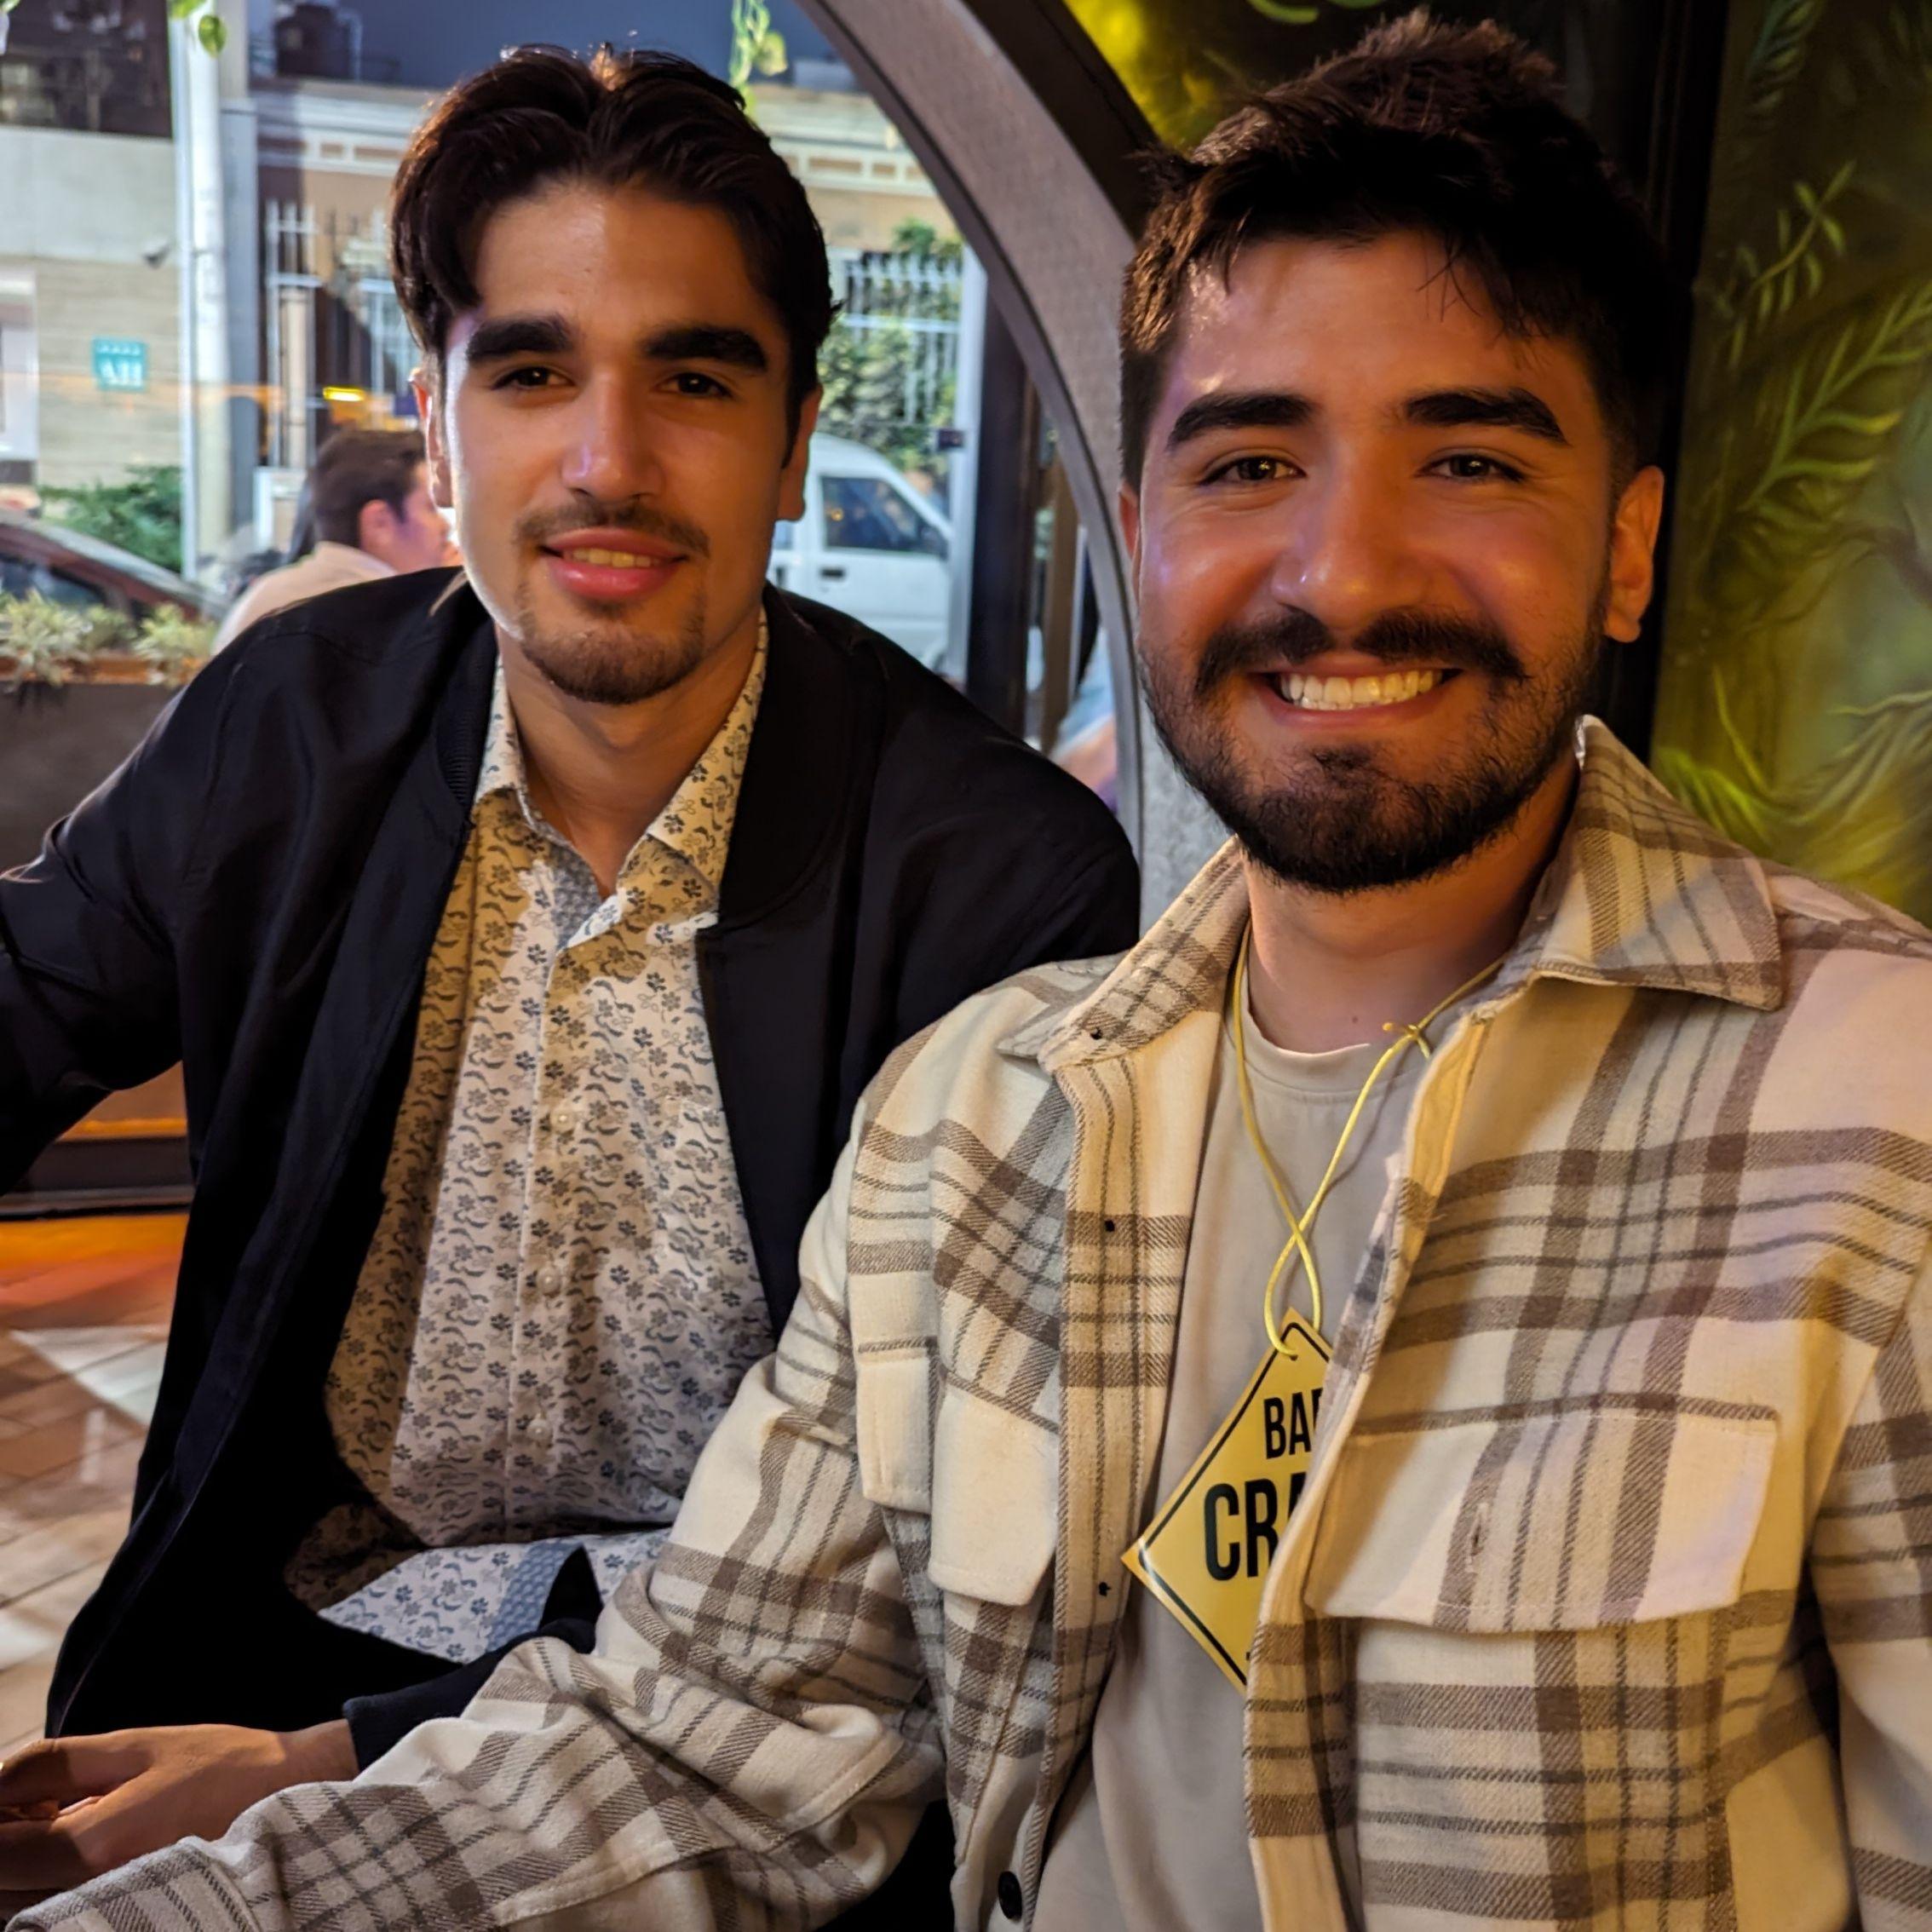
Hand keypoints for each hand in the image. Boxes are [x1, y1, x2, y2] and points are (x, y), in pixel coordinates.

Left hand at [0, 1719, 354, 1898]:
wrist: (292, 1800)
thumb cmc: (221, 1766)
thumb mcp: (137, 1746)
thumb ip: (53, 1765)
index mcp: (97, 1845)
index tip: (13, 1794)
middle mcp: (95, 1897)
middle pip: (0, 1888)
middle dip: (6, 1838)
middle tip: (43, 1801)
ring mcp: (111, 1915)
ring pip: (20, 1906)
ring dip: (24, 1862)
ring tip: (68, 1817)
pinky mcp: (125, 1920)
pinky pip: (56, 1912)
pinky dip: (48, 1881)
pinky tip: (84, 1841)